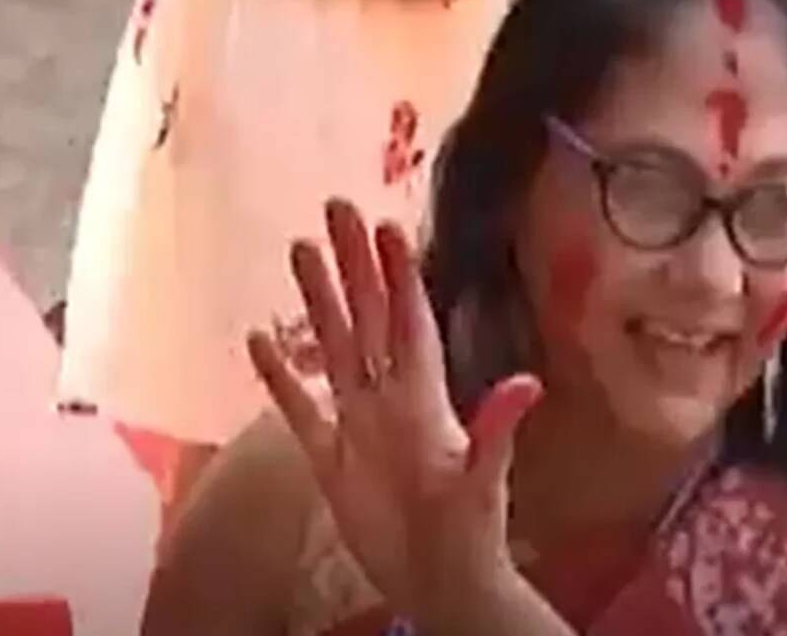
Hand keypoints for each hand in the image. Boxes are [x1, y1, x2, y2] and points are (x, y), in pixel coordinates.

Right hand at [248, 199, 541, 623]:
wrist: (437, 581)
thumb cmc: (469, 533)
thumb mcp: (484, 480)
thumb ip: (497, 430)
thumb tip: (528, 383)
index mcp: (425, 397)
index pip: (409, 321)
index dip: (399, 273)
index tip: (385, 224)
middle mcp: (389, 398)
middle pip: (368, 316)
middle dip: (353, 263)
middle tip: (336, 206)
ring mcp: (357, 424)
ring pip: (333, 346)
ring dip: (318, 300)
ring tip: (298, 247)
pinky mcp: (328, 458)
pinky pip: (300, 407)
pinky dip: (278, 375)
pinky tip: (258, 338)